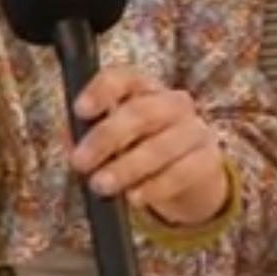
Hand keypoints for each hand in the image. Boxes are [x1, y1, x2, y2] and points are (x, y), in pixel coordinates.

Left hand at [68, 67, 230, 225]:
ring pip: (162, 145)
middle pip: (141, 112)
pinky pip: (182, 172)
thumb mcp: (112, 141)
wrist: (191, 175)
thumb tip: (68, 139)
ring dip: (128, 167)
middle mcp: (172, 103)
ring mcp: (194, 130)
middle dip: (106, 137)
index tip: (80, 110)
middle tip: (80, 162)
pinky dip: (155, 187)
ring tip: (101, 185)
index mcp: (143, 90)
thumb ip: (87, 137)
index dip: (101, 91)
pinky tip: (135, 197)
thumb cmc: (141, 149)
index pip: (123, 78)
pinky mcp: (208, 160)